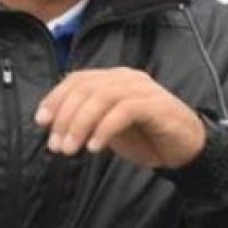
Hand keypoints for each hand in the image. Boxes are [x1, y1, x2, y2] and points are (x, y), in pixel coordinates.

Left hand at [34, 68, 205, 168]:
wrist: (186, 148)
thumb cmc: (145, 136)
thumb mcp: (107, 127)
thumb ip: (86, 119)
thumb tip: (52, 123)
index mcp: (113, 78)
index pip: (77, 79)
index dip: (56, 98)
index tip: (41, 121)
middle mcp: (126, 78)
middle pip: (86, 88)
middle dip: (65, 117)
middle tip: (56, 145)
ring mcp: (143, 89)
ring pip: (102, 97)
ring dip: (81, 124)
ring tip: (70, 149)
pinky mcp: (156, 105)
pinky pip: (124, 111)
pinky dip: (105, 129)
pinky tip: (95, 148)